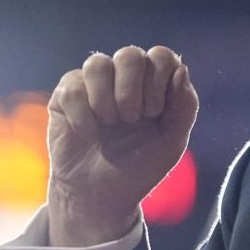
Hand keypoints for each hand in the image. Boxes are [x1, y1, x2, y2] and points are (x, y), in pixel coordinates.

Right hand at [46, 45, 198, 246]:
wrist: (101, 195)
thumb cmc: (139, 166)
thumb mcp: (172, 142)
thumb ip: (184, 107)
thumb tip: (181, 70)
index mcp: (154, 84)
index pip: (161, 56)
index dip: (159, 81)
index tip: (155, 113)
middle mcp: (124, 78)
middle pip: (130, 54)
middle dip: (132, 89)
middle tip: (132, 119)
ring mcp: (93, 85)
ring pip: (97, 63)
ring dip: (106, 99)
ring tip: (110, 124)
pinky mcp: (65, 96)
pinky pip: (71, 87)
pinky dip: (82, 114)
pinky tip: (88, 133)